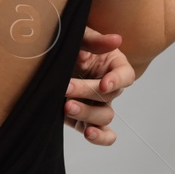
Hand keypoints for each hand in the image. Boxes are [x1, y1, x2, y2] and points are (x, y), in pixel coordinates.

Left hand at [64, 29, 135, 145]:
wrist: (49, 58)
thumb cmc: (69, 44)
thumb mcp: (78, 36)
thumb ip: (94, 39)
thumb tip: (116, 40)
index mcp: (112, 64)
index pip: (125, 75)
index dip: (117, 80)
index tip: (104, 83)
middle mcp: (108, 86)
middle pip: (109, 96)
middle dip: (87, 92)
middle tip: (66, 88)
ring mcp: (98, 104)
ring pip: (105, 116)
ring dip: (87, 113)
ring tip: (67, 107)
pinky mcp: (85, 119)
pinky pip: (101, 133)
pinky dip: (99, 137)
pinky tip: (88, 134)